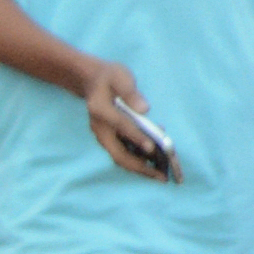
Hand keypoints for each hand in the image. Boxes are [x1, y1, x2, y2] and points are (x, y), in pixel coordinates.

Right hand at [78, 59, 176, 182]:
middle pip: (118, 153)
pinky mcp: (110, 138)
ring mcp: (104, 136)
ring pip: (120, 157)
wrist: (91, 81)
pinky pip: (123, 153)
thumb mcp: (120, 76)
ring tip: (160, 174)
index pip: (120, 126)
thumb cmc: (109, 77)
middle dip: (140, 167)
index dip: (136, 137)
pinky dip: (138, 160)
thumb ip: (130, 91)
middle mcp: (100, 128)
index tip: (152, 148)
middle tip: (161, 177)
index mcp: (100, 111)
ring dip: (140, 167)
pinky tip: (154, 160)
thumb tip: (144, 109)